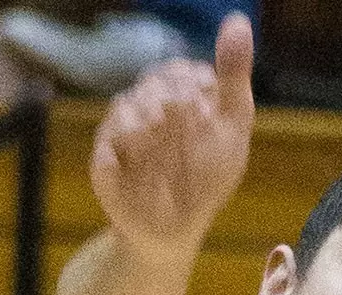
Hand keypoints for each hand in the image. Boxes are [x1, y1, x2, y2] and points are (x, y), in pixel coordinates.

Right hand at [90, 13, 253, 259]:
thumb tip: (237, 20)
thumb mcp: (232, 125)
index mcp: (178, 90)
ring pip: (134, 103)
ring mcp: (123, 125)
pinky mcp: (104, 151)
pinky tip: (150, 167)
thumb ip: (232, 73)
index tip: (208, 120)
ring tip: (171, 158)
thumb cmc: (207, 176)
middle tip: (192, 139)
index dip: (198, 93)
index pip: (182, 71)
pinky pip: (115, 134)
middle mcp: (147, 101)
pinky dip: (138, 149)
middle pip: (158, 82)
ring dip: (161, 132)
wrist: (177, 228)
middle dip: (181, 111)